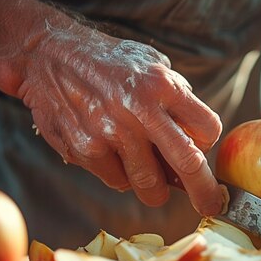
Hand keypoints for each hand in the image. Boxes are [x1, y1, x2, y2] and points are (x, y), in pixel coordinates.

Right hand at [17, 27, 223, 215]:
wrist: (50, 55)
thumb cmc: (109, 63)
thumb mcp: (152, 65)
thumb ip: (176, 99)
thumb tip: (196, 142)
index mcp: (162, 84)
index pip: (207, 128)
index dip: (207, 143)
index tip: (201, 147)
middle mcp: (140, 110)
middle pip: (187, 164)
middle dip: (204, 192)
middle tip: (211, 205)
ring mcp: (111, 133)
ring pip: (150, 186)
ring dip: (156, 188)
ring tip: (150, 173)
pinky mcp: (86, 150)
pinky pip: (117, 181)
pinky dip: (122, 175)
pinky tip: (113, 152)